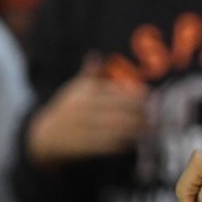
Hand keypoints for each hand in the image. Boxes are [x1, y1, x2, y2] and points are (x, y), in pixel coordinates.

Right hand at [27, 55, 147, 165]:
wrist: (44, 136)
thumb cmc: (66, 109)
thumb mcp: (74, 89)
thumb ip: (89, 74)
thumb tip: (96, 55)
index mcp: (83, 95)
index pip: (112, 94)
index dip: (133, 96)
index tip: (150, 96)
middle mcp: (82, 111)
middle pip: (116, 111)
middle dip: (137, 113)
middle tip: (156, 113)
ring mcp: (82, 129)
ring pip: (113, 129)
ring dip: (133, 129)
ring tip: (150, 127)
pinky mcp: (83, 147)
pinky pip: (105, 145)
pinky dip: (121, 144)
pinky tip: (134, 141)